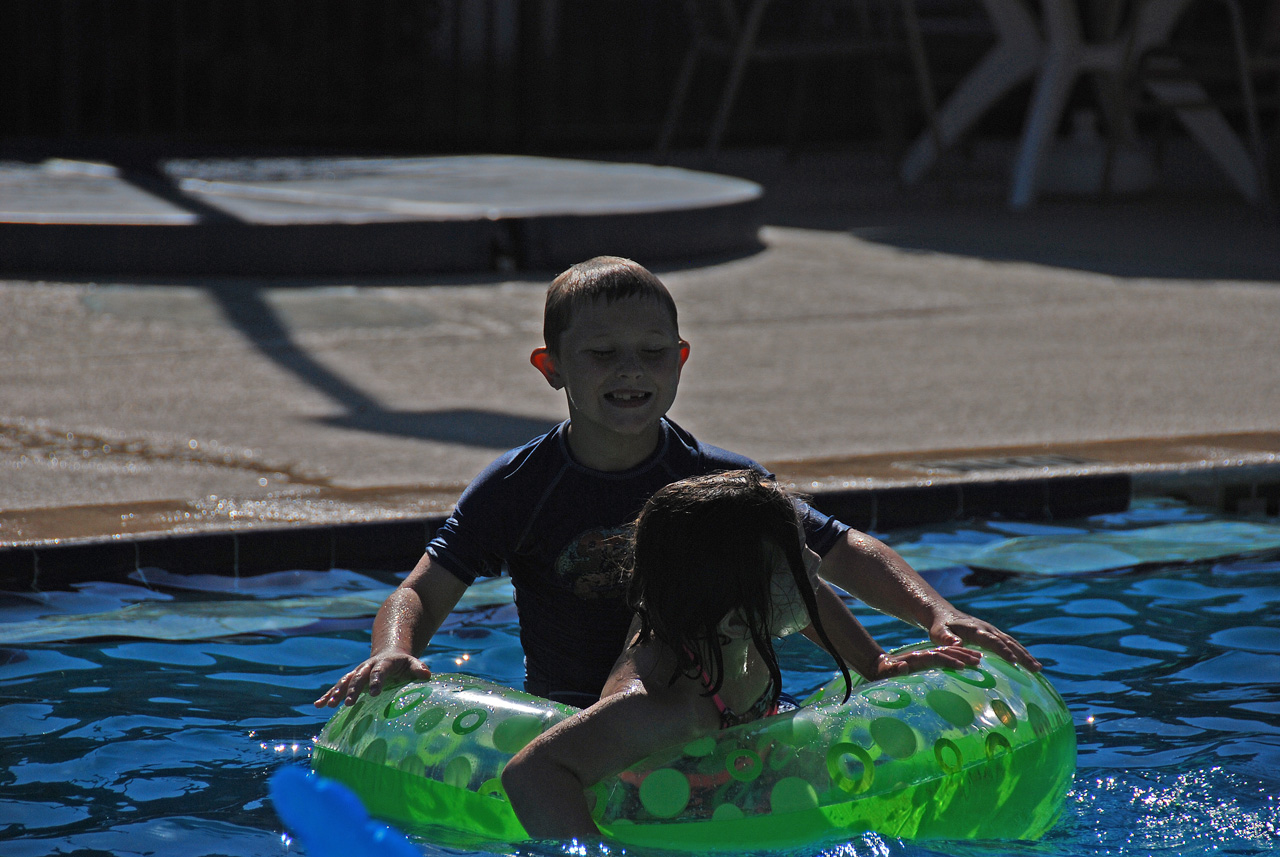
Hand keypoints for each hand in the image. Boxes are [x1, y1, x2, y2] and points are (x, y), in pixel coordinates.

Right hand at [314, 651, 432, 707]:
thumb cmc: (403, 663)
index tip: (374, 693)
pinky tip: (318, 705)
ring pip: (345, 681)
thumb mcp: (412, 663)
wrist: (389, 653)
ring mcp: (358, 673)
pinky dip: (328, 695)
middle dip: (353, 690)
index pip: (380, 672)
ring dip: (336, 692)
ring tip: (328, 705)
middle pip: (359, 677)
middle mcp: (367, 667)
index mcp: (384, 663)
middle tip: (348, 703)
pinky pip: (338, 687)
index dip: (376, 681)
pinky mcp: (351, 680)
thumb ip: (418, 668)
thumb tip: (427, 675)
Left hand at [871, 644, 981, 678]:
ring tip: (980, 658)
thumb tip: (903, 666)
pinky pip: (948, 654)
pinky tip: (970, 659)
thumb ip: (893, 670)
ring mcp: (927, 655)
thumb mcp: (884, 671)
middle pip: (946, 651)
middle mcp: (923, 654)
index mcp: (915, 657)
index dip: (948, 661)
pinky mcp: (929, 658)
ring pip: (949, 650)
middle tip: (979, 661)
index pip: (935, 657)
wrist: (879, 664)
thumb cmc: (882, 671)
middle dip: (962, 655)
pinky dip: (960, 654)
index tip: (962, 666)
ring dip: (964, 653)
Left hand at [928, 611, 1040, 671]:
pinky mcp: (994, 634)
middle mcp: (987, 629)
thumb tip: (958, 645)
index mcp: (975, 629)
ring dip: (1026, 654)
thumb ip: (947, 638)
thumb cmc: (940, 627)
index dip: (1003, 650)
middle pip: (1008, 642)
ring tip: (1039, 668)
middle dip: (1022, 655)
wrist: (944, 614)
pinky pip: (1010, 643)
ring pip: (1012, 642)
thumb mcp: (938, 633)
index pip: (992, 640)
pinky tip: (1029, 663)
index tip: (1013, 662)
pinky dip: (1021, 652)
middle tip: (1036, 668)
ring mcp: (992, 631)